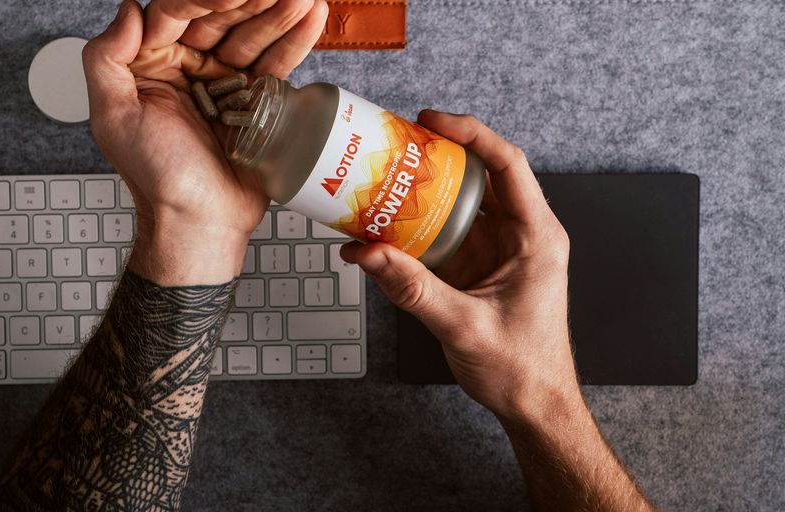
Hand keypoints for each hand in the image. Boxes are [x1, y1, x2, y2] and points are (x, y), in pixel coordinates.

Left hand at [82, 0, 327, 284]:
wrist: (201, 222)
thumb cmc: (157, 178)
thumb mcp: (115, 118)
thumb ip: (106, 59)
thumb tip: (129, 8)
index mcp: (150, 65)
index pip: (175, 15)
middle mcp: (187, 67)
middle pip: (220, 18)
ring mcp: (224, 82)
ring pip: (252, 34)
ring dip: (278, 11)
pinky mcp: (256, 99)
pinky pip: (275, 62)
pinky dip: (295, 39)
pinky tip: (312, 14)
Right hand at [340, 111, 577, 422]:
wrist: (535, 404)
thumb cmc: (523, 369)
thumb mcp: (464, 326)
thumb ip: (413, 289)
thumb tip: (367, 254)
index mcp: (537, 237)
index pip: (507, 165)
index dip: (471, 134)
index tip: (431, 121)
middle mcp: (520, 234)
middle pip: (480, 175)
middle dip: (437, 155)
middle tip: (396, 143)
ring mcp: (498, 249)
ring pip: (459, 202)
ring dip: (422, 191)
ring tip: (383, 178)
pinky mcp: (477, 266)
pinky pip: (444, 233)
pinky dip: (414, 227)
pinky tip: (383, 228)